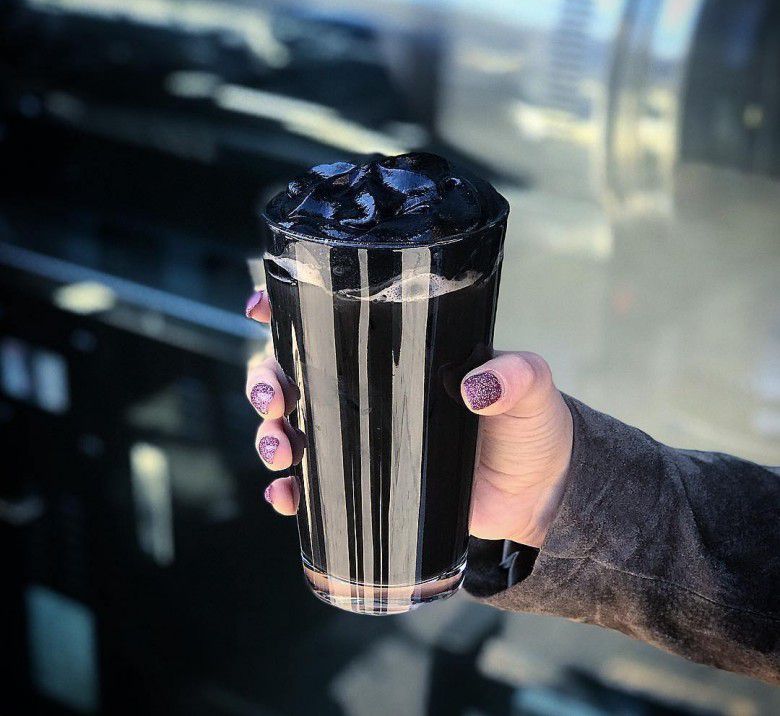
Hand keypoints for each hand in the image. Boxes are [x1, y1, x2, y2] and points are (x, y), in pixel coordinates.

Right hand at [245, 289, 572, 547]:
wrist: (538, 490)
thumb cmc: (530, 425)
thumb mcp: (529, 386)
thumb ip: (515, 374)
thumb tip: (474, 386)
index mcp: (396, 354)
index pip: (333, 323)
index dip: (285, 312)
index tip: (258, 309)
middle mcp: (368, 392)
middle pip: (294, 374)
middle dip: (265, 380)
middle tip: (271, 396)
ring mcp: (363, 441)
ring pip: (292, 428)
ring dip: (269, 435)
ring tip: (279, 448)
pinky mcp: (367, 487)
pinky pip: (314, 488)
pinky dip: (289, 492)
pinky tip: (285, 496)